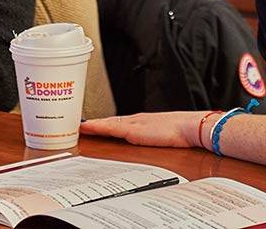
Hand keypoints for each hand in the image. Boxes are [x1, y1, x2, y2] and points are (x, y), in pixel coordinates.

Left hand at [81, 111, 205, 148]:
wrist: (190, 127)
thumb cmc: (182, 133)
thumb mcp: (165, 137)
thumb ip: (156, 139)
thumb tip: (154, 144)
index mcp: (142, 122)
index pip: (118, 122)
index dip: (104, 124)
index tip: (90, 125)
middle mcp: (135, 120)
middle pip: (109, 121)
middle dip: (94, 123)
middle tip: (76, 124)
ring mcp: (133, 123)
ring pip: (106, 123)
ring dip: (91, 124)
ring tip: (75, 125)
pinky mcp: (132, 130)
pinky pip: (109, 128)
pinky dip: (96, 126)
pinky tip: (86, 126)